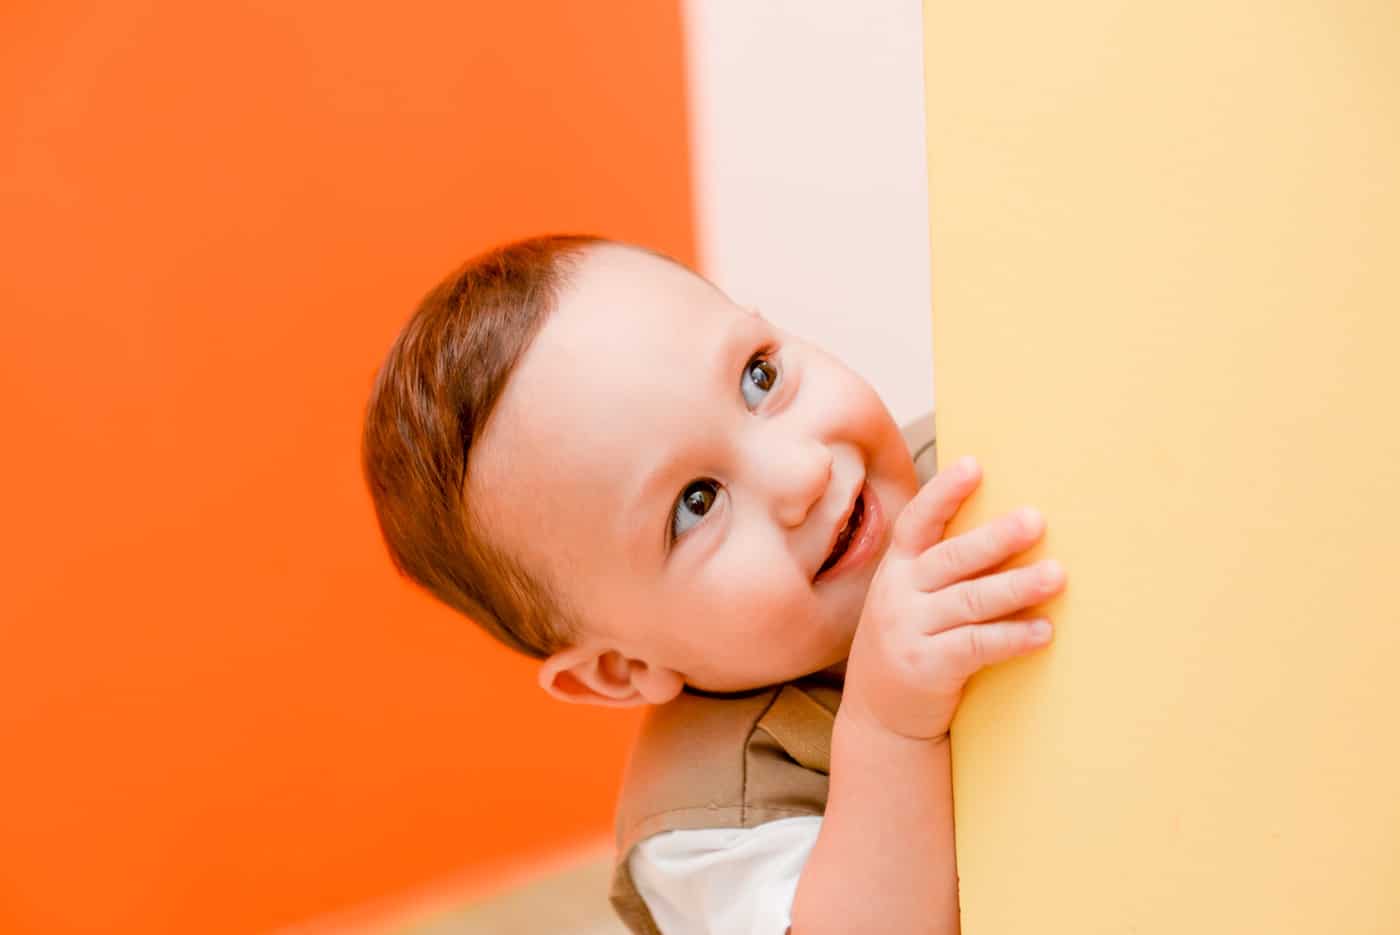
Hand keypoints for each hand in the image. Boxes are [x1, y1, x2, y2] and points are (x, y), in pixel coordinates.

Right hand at [841, 456, 1065, 741]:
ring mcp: (910, 632)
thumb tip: (1008, 529)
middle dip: (996, 538)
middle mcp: (898, 594)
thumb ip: (940, 569)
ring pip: (970, 601)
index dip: (944, 493)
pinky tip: (1043, 630)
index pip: (917, 522)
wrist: (879, 718)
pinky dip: (1012, 637)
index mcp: (897, 569)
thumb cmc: (909, 644)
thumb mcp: (908, 599)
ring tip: (1057, 575)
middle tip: (1036, 520)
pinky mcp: (927, 668)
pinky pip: (976, 647)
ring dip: (1017, 586)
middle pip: (951, 559)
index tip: (975, 465)